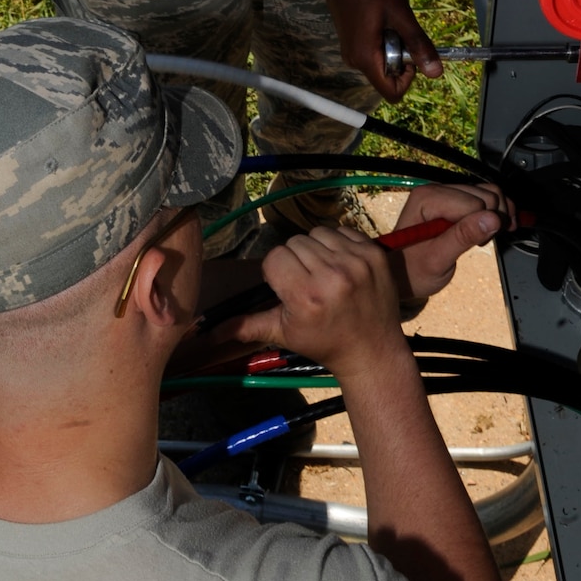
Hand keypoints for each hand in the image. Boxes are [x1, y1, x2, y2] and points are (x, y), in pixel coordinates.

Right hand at [230, 224, 406, 379]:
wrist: (372, 350)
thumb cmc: (324, 343)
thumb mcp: (284, 335)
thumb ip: (247, 326)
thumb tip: (207, 332)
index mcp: (306, 296)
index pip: (275, 258)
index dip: (277, 273)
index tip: (288, 288)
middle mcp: (331, 276)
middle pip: (294, 243)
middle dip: (295, 260)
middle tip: (307, 282)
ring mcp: (356, 261)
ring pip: (316, 233)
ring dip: (316, 249)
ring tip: (324, 272)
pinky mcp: (374, 252)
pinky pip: (342, 230)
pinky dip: (338, 244)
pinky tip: (341, 266)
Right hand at [311, 0, 440, 101]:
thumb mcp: (401, 13)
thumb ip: (417, 44)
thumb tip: (436, 73)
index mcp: (366, 58)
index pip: (392, 92)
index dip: (409, 77)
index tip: (410, 49)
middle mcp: (355, 60)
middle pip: (387, 76)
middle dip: (400, 55)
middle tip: (399, 25)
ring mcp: (350, 49)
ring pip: (381, 60)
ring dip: (392, 43)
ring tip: (389, 15)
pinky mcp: (350, 38)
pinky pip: (372, 49)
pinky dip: (382, 36)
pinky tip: (380, 12)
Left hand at [390, 183, 515, 301]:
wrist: (401, 274)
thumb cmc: (413, 270)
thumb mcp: (438, 260)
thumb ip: (463, 236)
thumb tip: (493, 219)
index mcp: (427, 199)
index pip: (476, 203)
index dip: (482, 226)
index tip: (477, 245)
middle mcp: (437, 190)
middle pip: (487, 194)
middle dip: (492, 219)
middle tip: (479, 243)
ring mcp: (446, 193)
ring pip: (490, 193)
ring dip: (496, 216)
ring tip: (482, 238)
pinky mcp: (454, 200)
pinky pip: (485, 197)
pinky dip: (494, 213)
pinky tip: (491, 229)